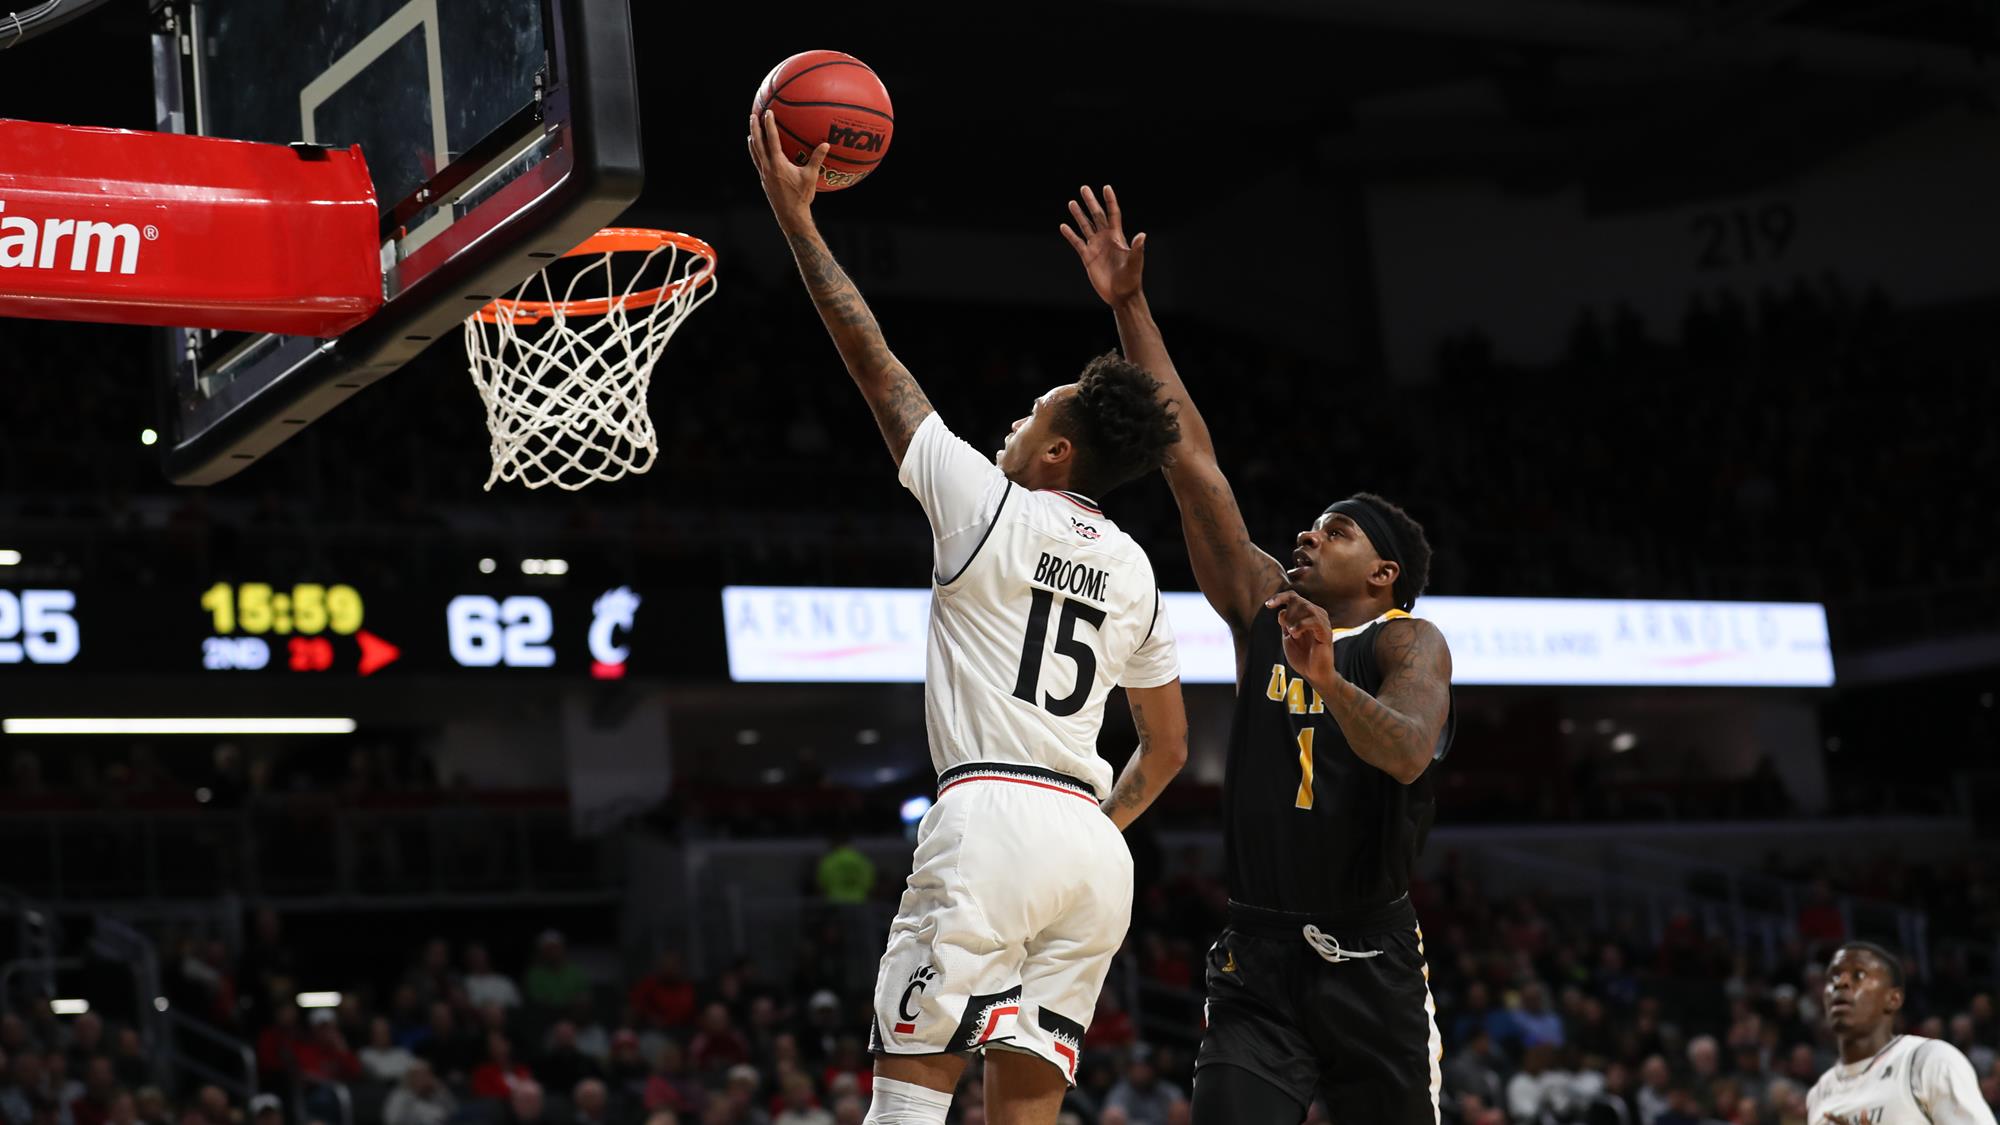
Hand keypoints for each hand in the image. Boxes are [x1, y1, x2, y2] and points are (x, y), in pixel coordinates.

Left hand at [747, 110, 828, 232]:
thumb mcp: (811, 177)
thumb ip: (817, 159)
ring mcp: (764, 175)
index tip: (768, 113)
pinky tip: (759, 154)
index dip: (769, 125)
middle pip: (757, 144)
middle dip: (755, 129)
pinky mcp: (764, 181)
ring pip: (755, 154)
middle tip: (752, 116)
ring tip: (750, 133)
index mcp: (778, 164)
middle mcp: (767, 168)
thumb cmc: (802, 197)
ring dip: (752, 142)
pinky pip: (758, 163)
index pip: (772, 140)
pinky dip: (756, 155)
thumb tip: (826, 144)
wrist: (790, 215)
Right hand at [1060, 184, 1145, 306]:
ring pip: (1085, 226)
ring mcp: (1096, 247)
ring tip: (1072, 202)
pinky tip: (1063, 226)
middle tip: (1084, 188)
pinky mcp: (1087, 257)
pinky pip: (1077, 243)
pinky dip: (1070, 235)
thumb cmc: (1131, 279)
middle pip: (1097, 216)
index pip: (1113, 214)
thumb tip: (1142, 235)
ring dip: (1079, 215)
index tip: (1106, 187)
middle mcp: (1106, 238)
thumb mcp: (1135, 263)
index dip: (1110, 201)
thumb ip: (1137, 248)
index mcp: (1117, 236)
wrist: (1121, 295)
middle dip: (1090, 202)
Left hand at [1267, 591, 1340, 689]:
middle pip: (1298, 601)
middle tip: (1287, 629)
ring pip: (1306, 607)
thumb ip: (1286, 623)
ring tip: (1292, 633)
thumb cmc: (1302, 656)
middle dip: (1288, 614)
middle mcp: (1317, 615)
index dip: (1279, 597)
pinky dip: (1300, 625)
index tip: (1268, 605)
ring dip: (1294, 620)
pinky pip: (1313, 620)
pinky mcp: (1326, 632)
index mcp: (1307, 614)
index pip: (1293, 597)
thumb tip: (1282, 610)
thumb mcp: (1288, 637)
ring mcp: (1323, 622)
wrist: (1313, 674)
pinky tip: (1295, 633)